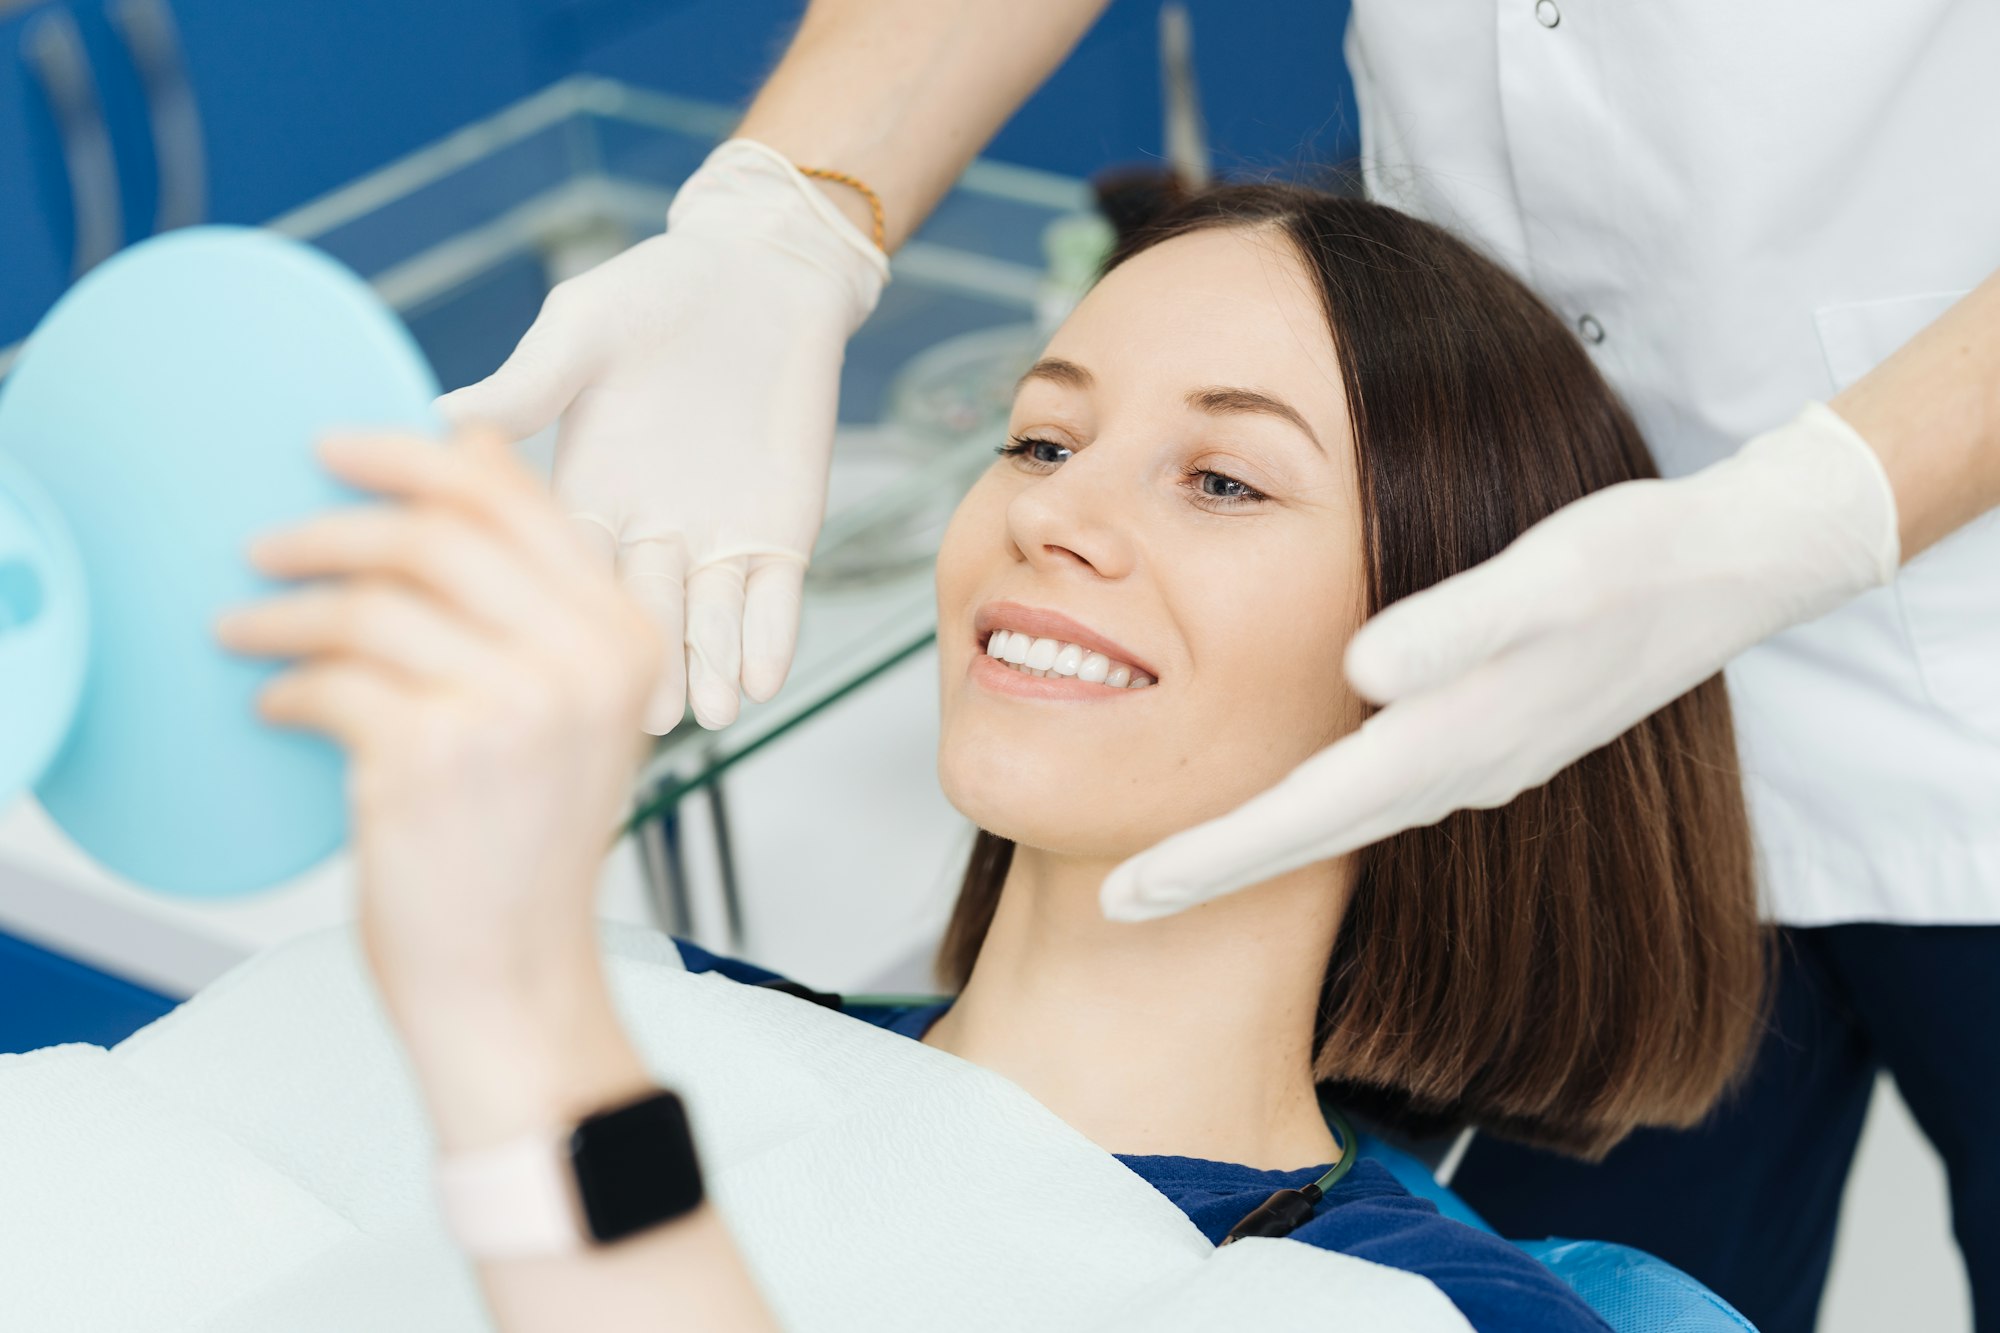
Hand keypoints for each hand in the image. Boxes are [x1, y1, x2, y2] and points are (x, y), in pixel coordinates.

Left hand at [215, 429, 663, 1026]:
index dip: (412, 457)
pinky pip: (331, 681)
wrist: (514, 978)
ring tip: (246, 629)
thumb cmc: (526, 846)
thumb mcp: (569, 710)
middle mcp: (582, 664)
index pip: (516, 501)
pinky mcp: (431, 758)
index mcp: (626, 639)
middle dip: (330, 528)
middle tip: (267, 544)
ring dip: (284, 613)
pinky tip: (277, 704)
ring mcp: (511, 709)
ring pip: (371, 605)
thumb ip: (535, 593)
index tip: (336, 450)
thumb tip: (466, 447)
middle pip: (435, 535)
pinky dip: (287, 687)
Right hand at [438, 139, 889, 733]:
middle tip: (640, 719)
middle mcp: (644, 532)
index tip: (539, 662)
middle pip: (636, 611)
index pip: (560, 565)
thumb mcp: (585, 331)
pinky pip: (774, 599)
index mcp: (582, 493)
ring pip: (707, 621)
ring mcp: (714, 540)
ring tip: (709, 713)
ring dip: (708, 666)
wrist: (763, 275)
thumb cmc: (661, 292)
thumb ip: (529, 384)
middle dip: (642, 662)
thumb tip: (434, 412)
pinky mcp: (779, 534)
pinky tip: (764, 677)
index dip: (552, 613)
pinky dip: (770, 637)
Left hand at [1099, 402, 1901, 920]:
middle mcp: (1455, 773)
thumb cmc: (1636, 560)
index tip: (1121, 896)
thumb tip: (1361, 671)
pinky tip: (1280, 798)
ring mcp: (1473, 765)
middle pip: (1303, 839)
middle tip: (1109, 902)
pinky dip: (1305, 809)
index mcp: (1450, 741)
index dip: (1207, 860)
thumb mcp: (1551, 575)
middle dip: (1206, 871)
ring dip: (1250, 845)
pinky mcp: (1486, 738)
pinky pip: (1370, 794)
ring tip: (1169, 860)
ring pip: (1335, 822)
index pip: (1300, 819)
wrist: (1732, 574)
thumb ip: (1460, 625)